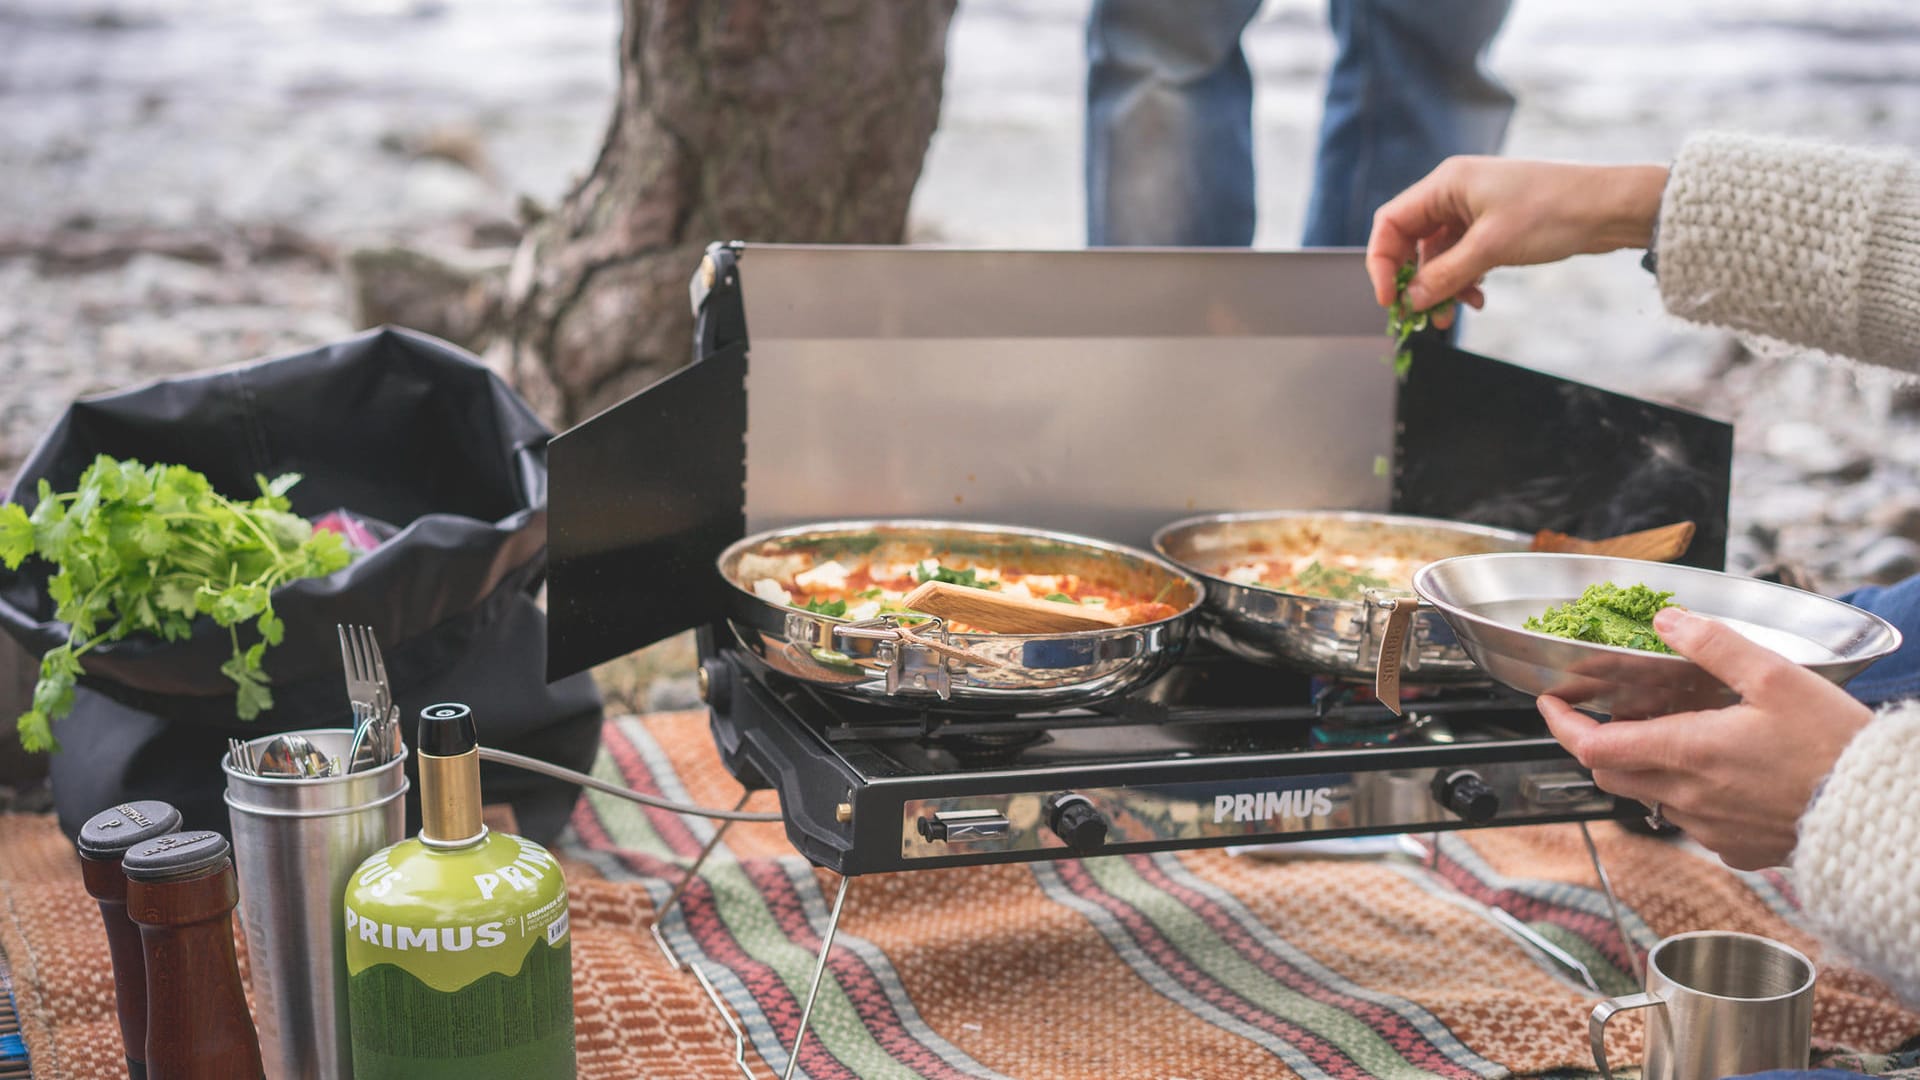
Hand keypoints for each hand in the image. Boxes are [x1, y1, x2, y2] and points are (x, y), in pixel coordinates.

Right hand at [1366, 157, 1669, 322]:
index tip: (1389, 299)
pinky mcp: (1492, 227)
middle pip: (1411, 242)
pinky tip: (1478, 297)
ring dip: (1440, 286)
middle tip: (1420, 314)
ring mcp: (1473, 210)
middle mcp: (1454, 194)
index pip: (1390, 223)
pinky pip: (1461, 258)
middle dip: (1413, 280)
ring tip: (1451, 313)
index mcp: (1446, 184)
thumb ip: (1444, 275)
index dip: (1381, 262)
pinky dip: (1463, 280)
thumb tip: (1410, 300)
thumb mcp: (1491, 247)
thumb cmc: (1553, 212)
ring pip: (1437, 255)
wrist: (1610, 208)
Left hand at [1537, 607, 1874, 869]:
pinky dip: (1689, 794)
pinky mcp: (1737, 849)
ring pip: (1650, 797)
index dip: (1561, 724)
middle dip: (1598, 743)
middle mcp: (1688, 797)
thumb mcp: (1776, 677)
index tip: (1550, 703)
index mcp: (1687, 752)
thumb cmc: (1834, 746)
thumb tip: (1668, 621)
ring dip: (1648, 767)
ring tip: (1678, 735)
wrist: (1881, 814)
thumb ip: (1714, 645)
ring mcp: (1710, 829)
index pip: (1592, 746)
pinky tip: (1723, 772)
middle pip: (1611, 773)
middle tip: (1612, 714)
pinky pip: (1692, 821)